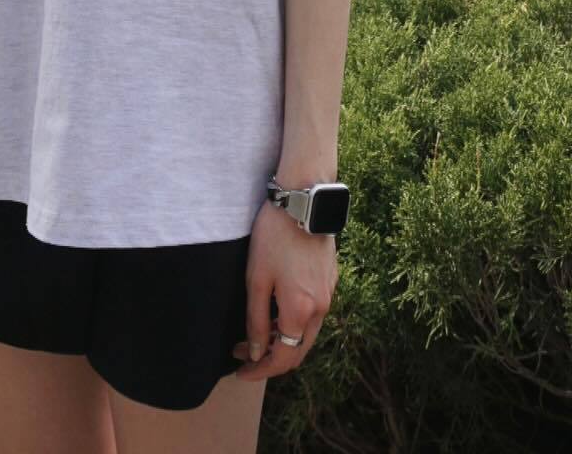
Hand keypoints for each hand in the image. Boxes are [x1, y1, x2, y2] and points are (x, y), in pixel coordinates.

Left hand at [230, 196, 336, 383]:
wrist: (304, 201)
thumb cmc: (275, 236)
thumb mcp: (257, 278)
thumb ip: (257, 320)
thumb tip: (257, 352)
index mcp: (301, 311)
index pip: (282, 358)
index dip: (260, 370)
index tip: (240, 371)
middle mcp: (321, 308)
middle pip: (298, 351)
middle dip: (270, 358)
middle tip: (244, 354)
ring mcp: (329, 293)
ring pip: (307, 333)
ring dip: (283, 340)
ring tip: (256, 333)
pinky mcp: (330, 279)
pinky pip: (313, 313)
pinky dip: (295, 323)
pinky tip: (276, 311)